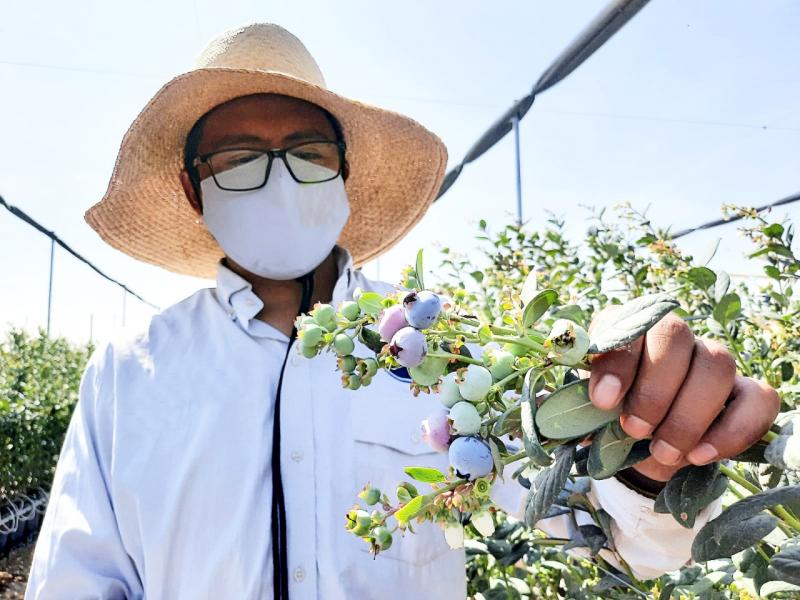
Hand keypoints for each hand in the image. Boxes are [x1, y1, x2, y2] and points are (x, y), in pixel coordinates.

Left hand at [587, 310, 779, 482]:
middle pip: (676, 336)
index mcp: (627, 330)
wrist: (640, 447)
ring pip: (716, 364)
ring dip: (688, 414)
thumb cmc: (608, 419)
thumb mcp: (585, 412)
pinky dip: (733, 430)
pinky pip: (759, 398)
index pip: (627, 325)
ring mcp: (711, 360)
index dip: (617, 363)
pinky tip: (700, 455)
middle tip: (633, 429)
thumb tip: (561, 408)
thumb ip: (575, 406)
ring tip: (663, 452)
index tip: (603, 401)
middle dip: (654, 389)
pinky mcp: (744, 392)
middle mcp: (672, 336)